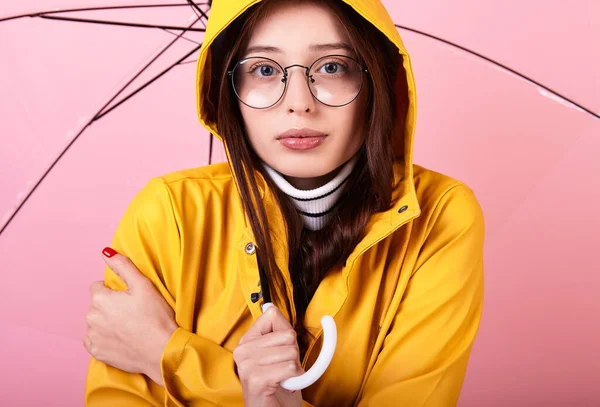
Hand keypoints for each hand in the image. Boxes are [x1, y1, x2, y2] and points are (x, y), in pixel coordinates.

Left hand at [83, 247, 177, 385]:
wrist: (162, 351)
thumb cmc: (155, 317)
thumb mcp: (143, 285)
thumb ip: (122, 266)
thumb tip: (105, 252)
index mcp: (100, 299)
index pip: (98, 287)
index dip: (115, 291)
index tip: (130, 298)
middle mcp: (91, 317)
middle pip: (97, 305)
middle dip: (110, 306)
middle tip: (132, 312)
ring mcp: (93, 337)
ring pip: (96, 322)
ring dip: (107, 322)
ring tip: (129, 326)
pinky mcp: (97, 353)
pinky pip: (94, 340)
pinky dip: (105, 338)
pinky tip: (121, 338)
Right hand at [233, 305, 303, 406]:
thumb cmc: (278, 385)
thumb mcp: (280, 352)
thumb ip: (278, 329)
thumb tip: (270, 306)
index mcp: (246, 341)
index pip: (272, 316)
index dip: (286, 335)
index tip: (280, 351)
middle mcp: (242, 350)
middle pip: (287, 334)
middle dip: (293, 353)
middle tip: (283, 369)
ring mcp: (246, 365)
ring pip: (291, 352)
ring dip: (294, 368)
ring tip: (282, 378)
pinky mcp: (255, 379)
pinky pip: (290, 367)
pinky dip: (294, 378)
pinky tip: (282, 385)